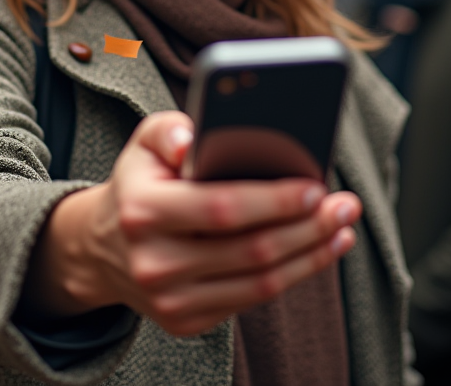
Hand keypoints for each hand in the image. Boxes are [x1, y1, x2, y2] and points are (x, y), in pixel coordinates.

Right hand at [25, 111, 359, 336]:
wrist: (105, 247)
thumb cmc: (141, 181)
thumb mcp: (143, 142)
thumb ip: (167, 129)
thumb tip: (192, 138)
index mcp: (142, 211)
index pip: (221, 208)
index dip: (274, 201)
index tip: (316, 186)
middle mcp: (153, 263)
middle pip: (250, 250)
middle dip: (308, 227)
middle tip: (346, 204)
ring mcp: (169, 300)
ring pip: (259, 282)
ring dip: (311, 255)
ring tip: (342, 227)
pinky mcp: (186, 322)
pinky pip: (252, 299)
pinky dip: (293, 275)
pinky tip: (318, 250)